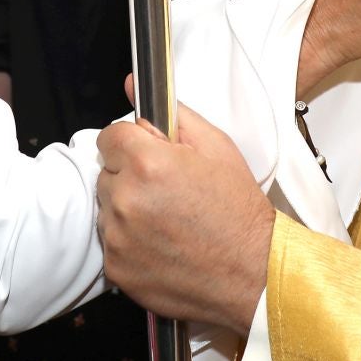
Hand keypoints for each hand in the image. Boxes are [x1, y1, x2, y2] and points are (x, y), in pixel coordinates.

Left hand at [97, 96, 273, 333]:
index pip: (109, 136)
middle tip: (167, 191)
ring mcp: (118, 237)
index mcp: (147, 163)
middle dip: (131, 176)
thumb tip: (133, 86)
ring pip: (107, 208)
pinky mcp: (117, 269)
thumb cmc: (239, 212)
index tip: (150, 155)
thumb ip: (171, 114)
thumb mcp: (216, 147)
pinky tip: (162, 243)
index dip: (133, 143)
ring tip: (167, 220)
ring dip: (128, 209)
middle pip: (107, 172)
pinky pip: (111, 242)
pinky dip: (130, 242)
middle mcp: (126, 200)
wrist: (253, 274)